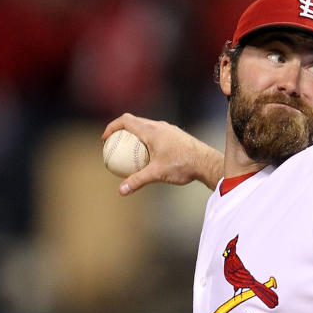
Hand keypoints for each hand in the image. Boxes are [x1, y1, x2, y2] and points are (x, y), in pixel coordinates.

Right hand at [101, 115, 222, 194]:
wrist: (206, 162)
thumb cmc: (182, 165)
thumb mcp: (157, 174)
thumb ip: (137, 180)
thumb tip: (121, 191)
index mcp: (151, 130)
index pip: (126, 121)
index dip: (112, 127)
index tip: (105, 138)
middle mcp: (159, 126)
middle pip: (135, 122)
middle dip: (121, 130)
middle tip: (114, 143)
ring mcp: (168, 129)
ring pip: (146, 127)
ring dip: (135, 134)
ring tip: (130, 149)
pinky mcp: (176, 135)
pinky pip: (156, 133)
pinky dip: (147, 140)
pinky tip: (149, 154)